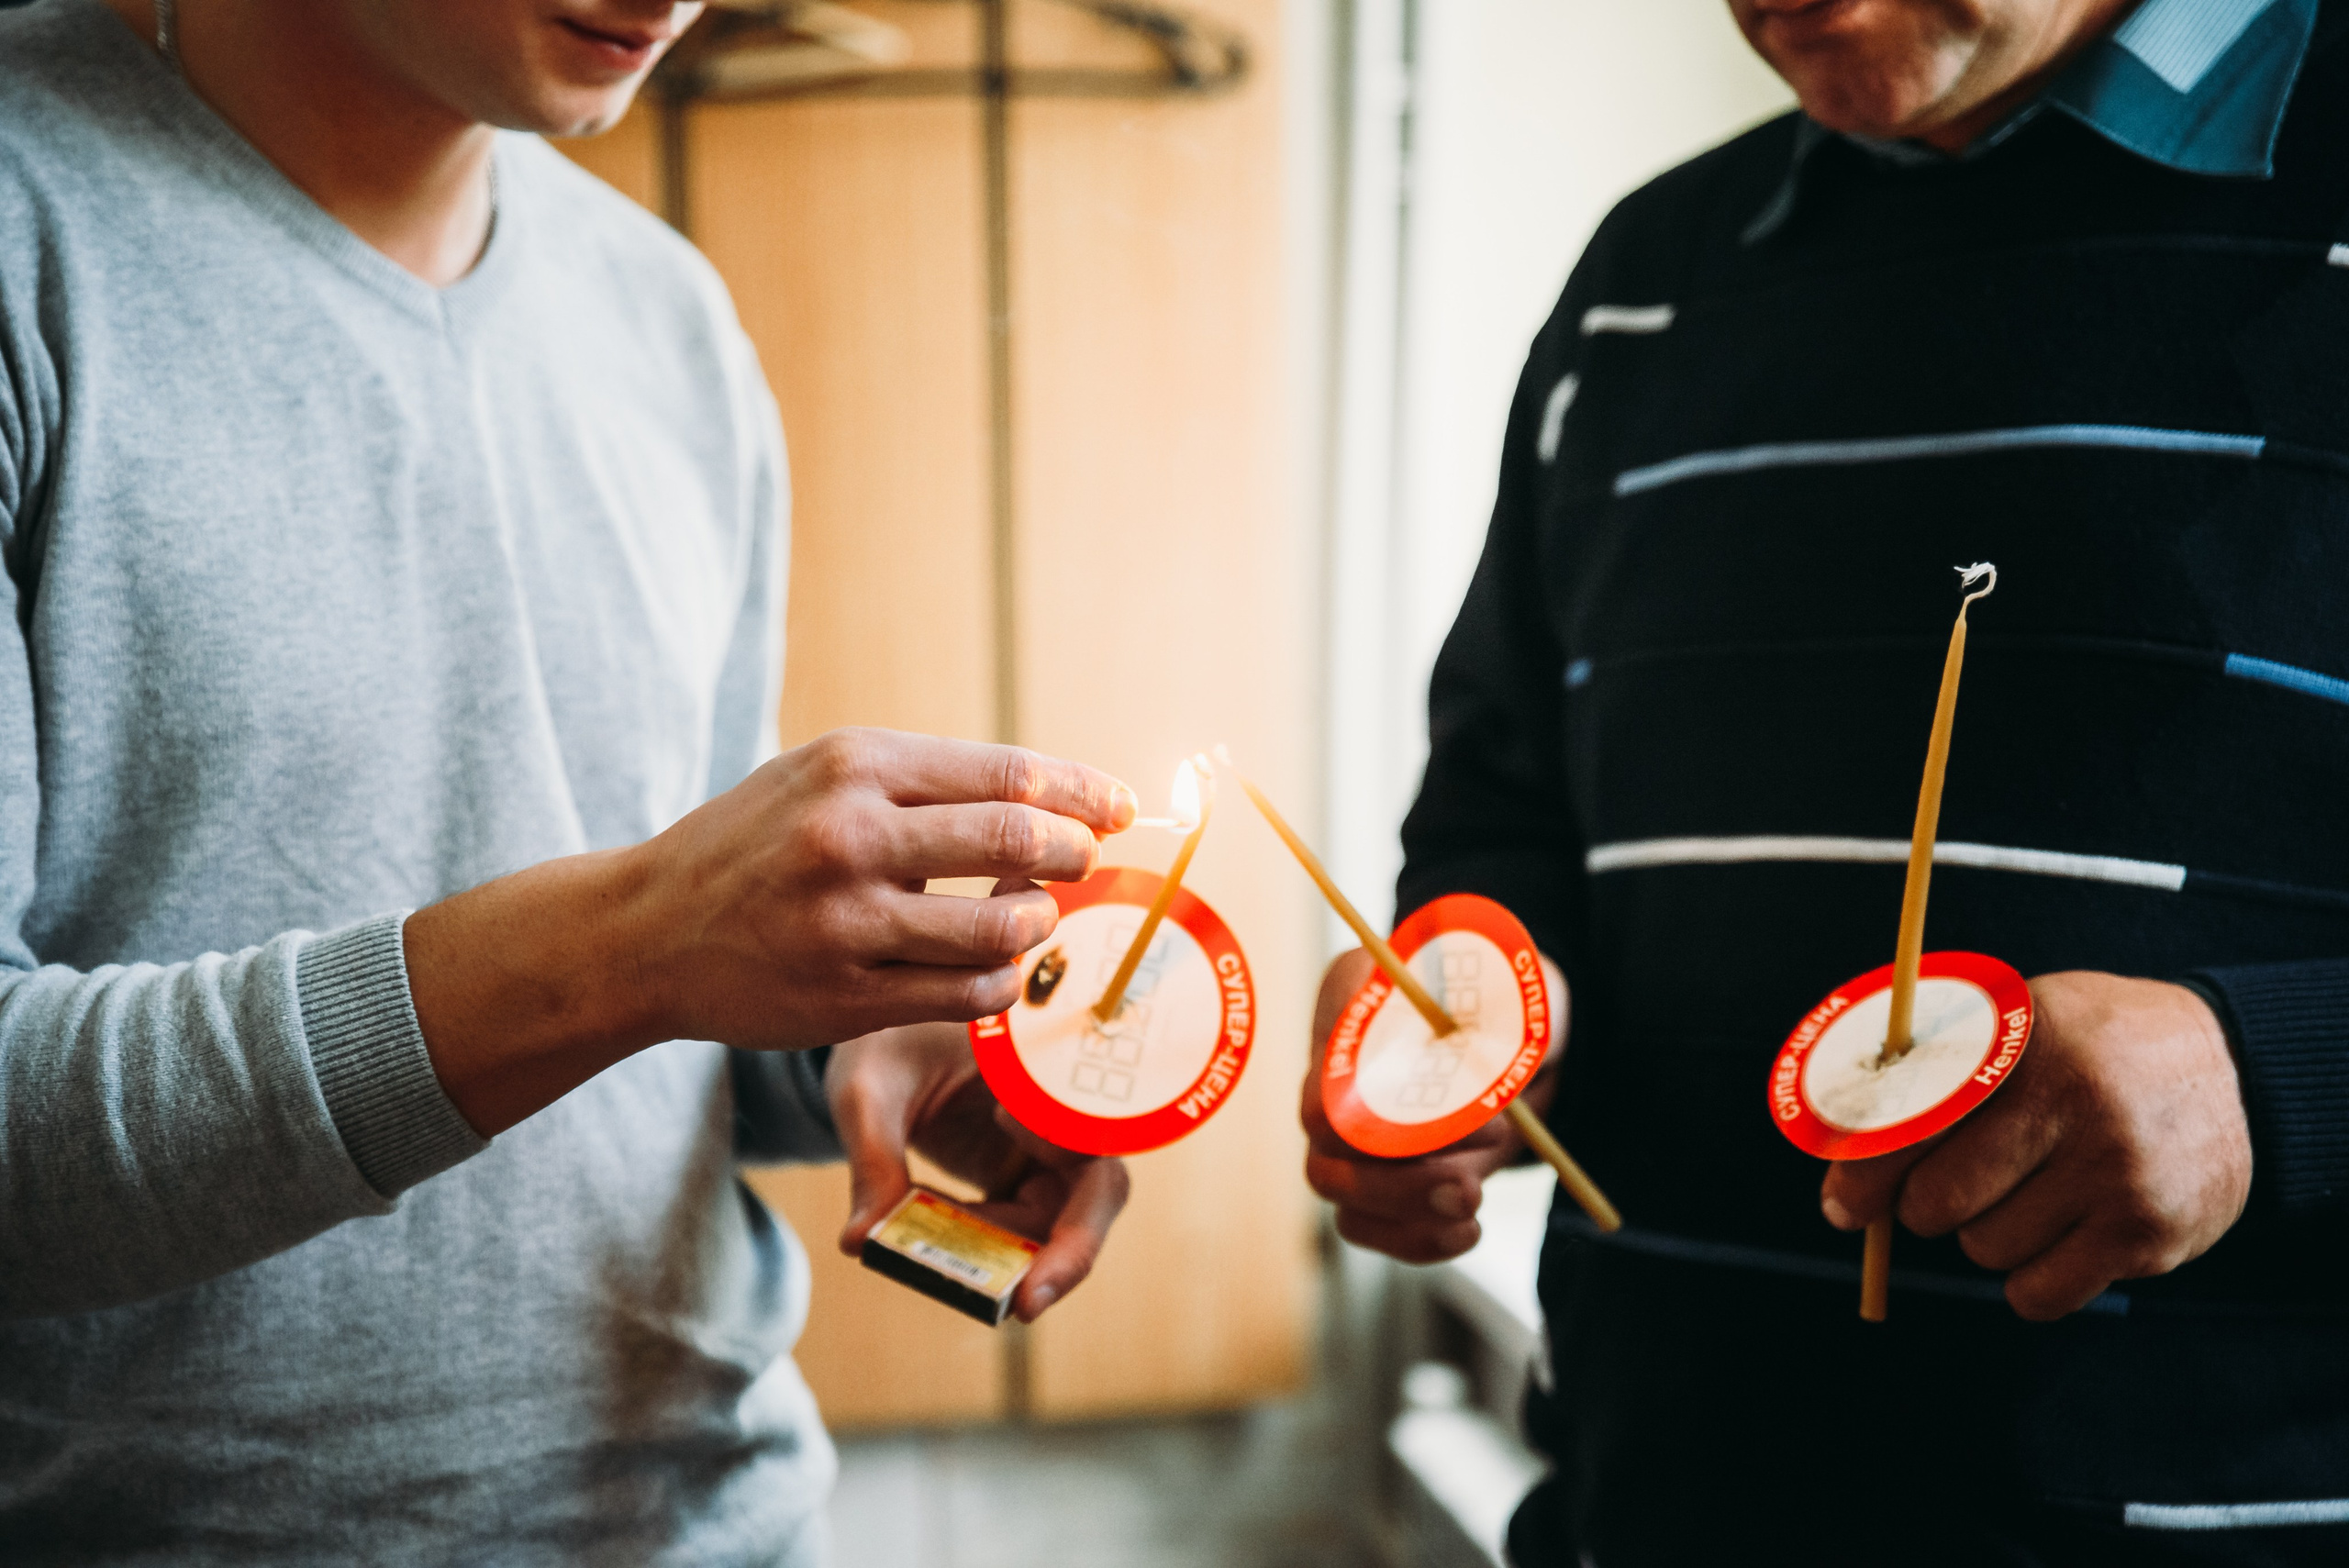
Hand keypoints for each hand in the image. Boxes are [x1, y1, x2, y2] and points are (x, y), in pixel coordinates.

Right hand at [409, 728, 1133, 1133]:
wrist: (647, 931)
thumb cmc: (756, 845)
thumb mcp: (823, 776)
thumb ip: (926, 781)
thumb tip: (1054, 793)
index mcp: (855, 764)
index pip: (1008, 772)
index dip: (1083, 791)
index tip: (1121, 807)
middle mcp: (850, 835)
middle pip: (1017, 840)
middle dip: (1074, 854)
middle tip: (1087, 861)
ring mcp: (846, 922)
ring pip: (1000, 929)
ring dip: (1040, 926)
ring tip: (1036, 918)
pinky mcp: (844, 997)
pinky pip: (965, 995)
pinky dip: (1002, 985)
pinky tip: (998, 971)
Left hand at [830, 1023, 1129, 1320]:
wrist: (878, 1030)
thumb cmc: (882, 1041)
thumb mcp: (868, 1090)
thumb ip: (872, 1161)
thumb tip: (860, 1242)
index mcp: (1044, 1066)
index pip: (1093, 1130)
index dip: (1085, 1181)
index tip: (1040, 1209)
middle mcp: (1059, 1110)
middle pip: (1095, 1191)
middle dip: (1068, 1252)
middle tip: (1024, 1304)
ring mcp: (1045, 1150)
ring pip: (1062, 1222)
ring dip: (1018, 1262)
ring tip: (958, 1284)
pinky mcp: (1021, 1179)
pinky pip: (1022, 1231)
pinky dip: (987, 1255)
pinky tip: (939, 1256)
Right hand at [1298, 947, 1566, 1262]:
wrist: (1516, 1032)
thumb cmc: (1498, 998)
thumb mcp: (1493, 983)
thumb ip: (1471, 1005)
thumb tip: (1462, 1061)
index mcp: (1350, 1023)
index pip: (1327, 1092)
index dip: (1384, 1121)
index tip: (1467, 1113)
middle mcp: (1337, 1089)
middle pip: (1328, 1161)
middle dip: (1398, 1183)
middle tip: (1467, 1183)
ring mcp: (1354, 1145)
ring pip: (1349, 1203)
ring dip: (1411, 1213)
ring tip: (1474, 1201)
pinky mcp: (1385, 1188)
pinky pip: (1379, 1231)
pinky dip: (1421, 1240)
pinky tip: (1468, 1230)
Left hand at [1822, 971, 2250, 1319]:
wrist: (2232, 1065)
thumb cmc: (2086, 1047)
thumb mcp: (2018, 1019)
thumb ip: (1930, 1076)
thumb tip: (1844, 1176)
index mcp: (2024, 1039)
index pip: (1911, 1119)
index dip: (1864, 1167)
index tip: (1842, 1202)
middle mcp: (2074, 1102)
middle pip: (1938, 1199)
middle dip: (1921, 1205)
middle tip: (1937, 1194)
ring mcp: (2117, 1173)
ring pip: (1985, 1248)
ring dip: (1984, 1233)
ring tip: (2025, 1192)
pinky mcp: (2149, 1236)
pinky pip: (2038, 1294)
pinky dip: (2028, 1278)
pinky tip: (2051, 1234)